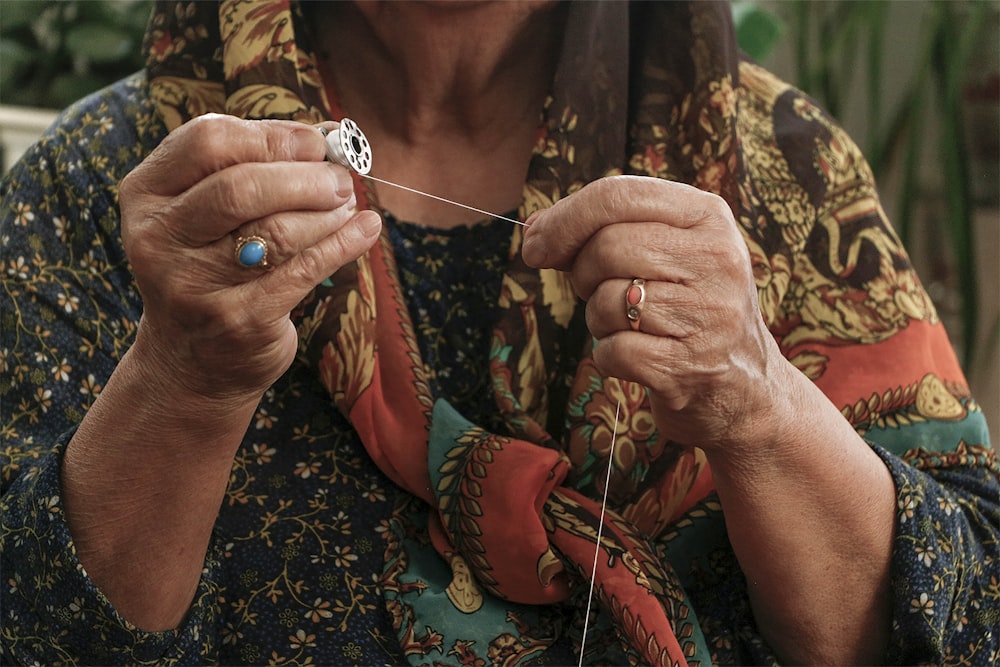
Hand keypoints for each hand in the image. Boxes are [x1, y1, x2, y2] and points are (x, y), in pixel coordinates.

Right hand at [118, 114, 381, 404]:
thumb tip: (327, 135)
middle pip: (242, 187)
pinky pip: (303, 271)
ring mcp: (193, 284)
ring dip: (327, 213)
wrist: (192, 362)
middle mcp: (158, 238)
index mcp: (146, 194)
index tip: (314, 143)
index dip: (271, 135)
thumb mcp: (207, 213)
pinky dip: (343, 244)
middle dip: (305, 178)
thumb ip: (252, 167)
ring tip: (348, 206)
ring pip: (277, 230)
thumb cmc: (212, 266)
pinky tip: (366, 229)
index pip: (207, 140)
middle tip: (341, 180)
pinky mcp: (236, 320)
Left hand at [521, 175, 790, 449]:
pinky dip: (610, 356)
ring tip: (631, 326)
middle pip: (607, 247)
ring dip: (598, 319)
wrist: (743, 387)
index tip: (535, 245)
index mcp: (708, 216)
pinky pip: (612, 350)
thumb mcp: (665, 252)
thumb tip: (535, 232)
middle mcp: (717, 259)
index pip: (617, 194)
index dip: (563, 219)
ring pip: (606, 301)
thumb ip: (605, 230)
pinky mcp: (690, 367)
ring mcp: (709, 315)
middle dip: (582, 274)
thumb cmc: (685, 308)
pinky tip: (639, 358)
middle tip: (597, 292)